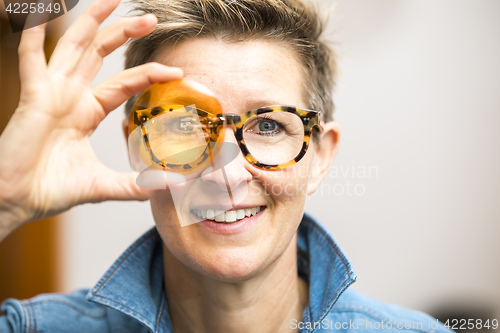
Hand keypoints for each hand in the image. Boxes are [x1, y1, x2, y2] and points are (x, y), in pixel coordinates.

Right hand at [0, 0, 181, 234]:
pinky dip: (35, 32)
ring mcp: (51, 92)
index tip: (176, 72)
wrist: (18, 200)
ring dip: (91, 22)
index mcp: (88, 112)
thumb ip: (137, 184)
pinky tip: (43, 10)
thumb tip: (171, 185)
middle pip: (100, 54)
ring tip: (113, 0)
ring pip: (73, 47)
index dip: (148, 74)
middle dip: (123, 33)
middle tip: (150, 19)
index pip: (125, 83)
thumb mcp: (105, 184)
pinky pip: (32, 57)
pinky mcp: (33, 96)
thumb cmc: (53, 189)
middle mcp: (71, 96)